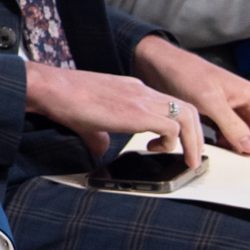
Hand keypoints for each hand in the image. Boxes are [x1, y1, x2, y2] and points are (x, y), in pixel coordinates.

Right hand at [21, 60, 202, 164]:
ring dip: (194, 142)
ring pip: (188, 116)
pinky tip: (159, 152)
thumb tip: (102, 150)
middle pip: (188, 108)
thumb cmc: (64, 99)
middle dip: (197, 136)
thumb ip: (101, 135)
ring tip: (189, 160)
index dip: (181, 126)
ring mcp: (142, 99)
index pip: (170, 104)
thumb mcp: (89, 120)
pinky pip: (173, 129)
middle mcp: (143, 91)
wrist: (53, 88)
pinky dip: (174, 144)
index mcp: (133, 89)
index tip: (178, 144)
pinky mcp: (139, 113)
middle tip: (192, 156)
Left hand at [132, 35, 249, 160]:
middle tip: (249, 162)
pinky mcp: (219, 120)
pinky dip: (230, 147)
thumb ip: (232, 124)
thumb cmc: (187, 73)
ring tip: (233, 156)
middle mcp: (248, 108)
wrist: (161, 66)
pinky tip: (219, 147)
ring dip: (246, 152)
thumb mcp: (210, 99)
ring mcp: (234, 115)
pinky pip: (233, 139)